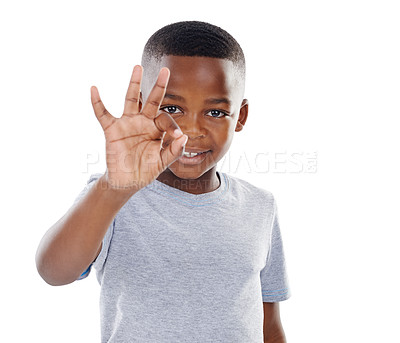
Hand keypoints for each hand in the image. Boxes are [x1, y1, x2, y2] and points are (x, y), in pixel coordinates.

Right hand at [90, 65, 187, 190]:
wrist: (126, 182)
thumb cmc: (145, 170)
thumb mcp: (162, 163)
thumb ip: (174, 152)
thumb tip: (184, 137)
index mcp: (157, 129)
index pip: (166, 119)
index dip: (172, 126)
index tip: (177, 137)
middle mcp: (143, 122)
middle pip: (152, 100)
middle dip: (159, 86)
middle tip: (166, 71)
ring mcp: (127, 123)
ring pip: (131, 100)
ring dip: (134, 84)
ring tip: (138, 67)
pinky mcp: (112, 130)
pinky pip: (103, 114)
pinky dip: (97, 103)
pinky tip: (94, 89)